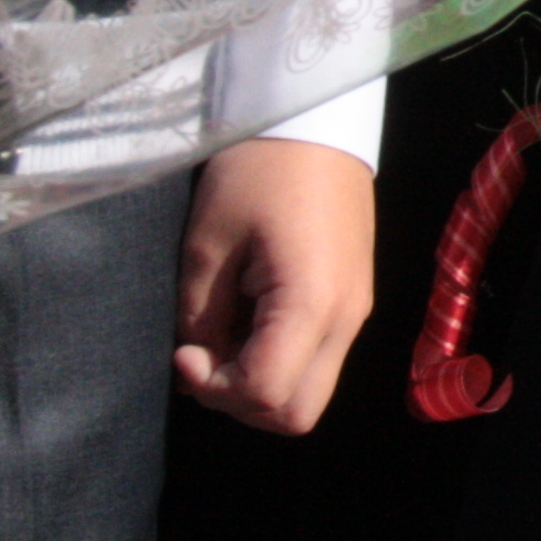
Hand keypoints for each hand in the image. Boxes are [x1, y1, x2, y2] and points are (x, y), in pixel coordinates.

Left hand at [173, 138, 374, 433]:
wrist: (315, 126)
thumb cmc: (256, 177)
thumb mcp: (208, 247)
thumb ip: (201, 320)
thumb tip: (200, 364)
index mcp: (312, 303)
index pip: (266, 394)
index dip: (214, 389)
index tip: (184, 351)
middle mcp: (347, 319)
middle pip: (298, 413)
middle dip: (240, 402)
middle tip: (204, 356)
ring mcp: (356, 313)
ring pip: (311, 393)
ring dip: (260, 385)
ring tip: (224, 336)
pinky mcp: (353, 301)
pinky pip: (318, 360)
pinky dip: (279, 362)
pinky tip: (250, 321)